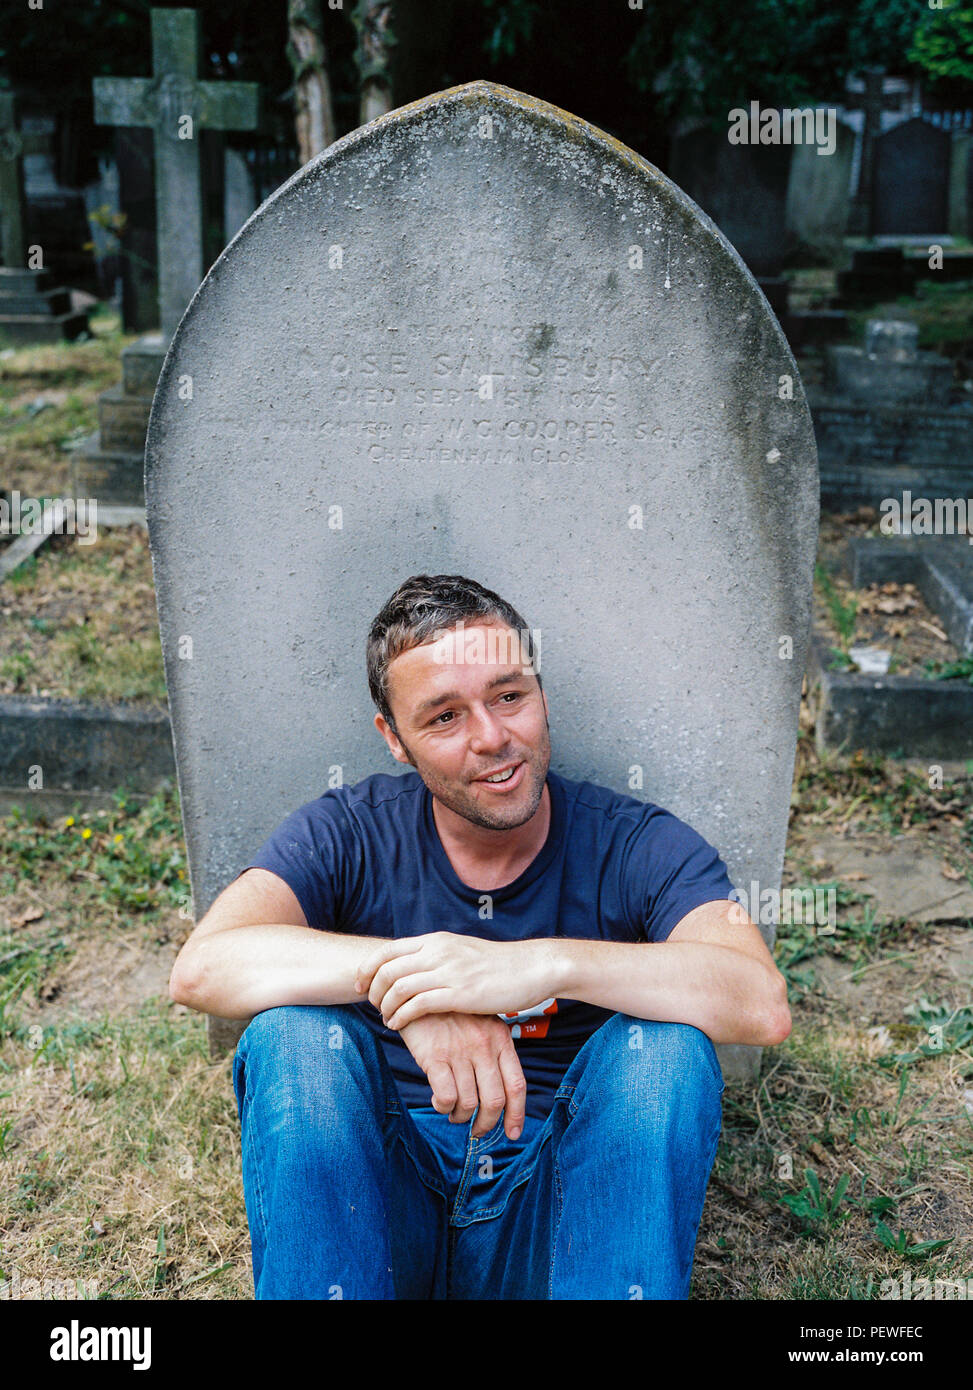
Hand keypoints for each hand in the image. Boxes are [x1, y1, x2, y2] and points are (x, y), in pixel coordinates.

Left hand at [355, 931, 554, 1029]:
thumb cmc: (496, 965)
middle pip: (387, 969)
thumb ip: (436, 955)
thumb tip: (412, 966)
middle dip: (372, 990)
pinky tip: (399, 1025)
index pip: (387, 950)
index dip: (367, 968)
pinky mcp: (459, 994)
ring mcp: (448, 972)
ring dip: (385, 1006)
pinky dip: (401, 1016)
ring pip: (398, 988)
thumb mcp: (460, 950)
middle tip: (372, 1005)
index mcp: (436, 939)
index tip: (361, 984)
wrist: (530, 968)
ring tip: (386, 1018)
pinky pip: (417, 1005)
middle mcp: (438, 951)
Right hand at [398, 1011, 526, 1138]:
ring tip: (454, 1114)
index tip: (513, 1133)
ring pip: (468, 1103)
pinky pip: (446, 1097)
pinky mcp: (435, 1056)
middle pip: (494, 1101)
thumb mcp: (481, 1023)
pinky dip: (443, 1106)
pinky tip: (439, 1101)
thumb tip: (500, 1092)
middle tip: (476, 1131)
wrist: (417, 990)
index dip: (517, 1114)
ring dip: (461, 1117)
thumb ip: (493, 1051)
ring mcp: (459, 1051)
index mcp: (500, 1039)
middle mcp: (484, 1046)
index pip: (517, 1085)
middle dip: (486, 1124)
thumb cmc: (451, 1012)